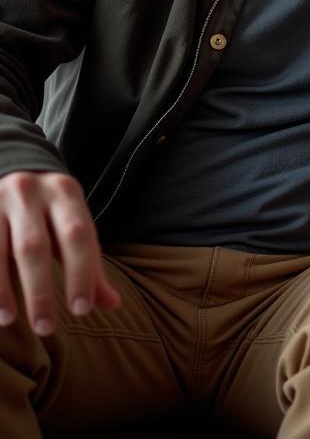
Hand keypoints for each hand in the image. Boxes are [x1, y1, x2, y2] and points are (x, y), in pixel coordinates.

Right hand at [0, 171, 120, 334]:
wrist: (12, 167)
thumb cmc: (49, 209)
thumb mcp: (72, 224)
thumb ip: (89, 262)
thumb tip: (113, 303)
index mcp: (65, 192)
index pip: (78, 235)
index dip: (82, 273)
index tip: (82, 310)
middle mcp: (30, 192)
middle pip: (35, 247)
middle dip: (40, 291)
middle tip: (46, 328)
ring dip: (3, 291)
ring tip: (10, 321)